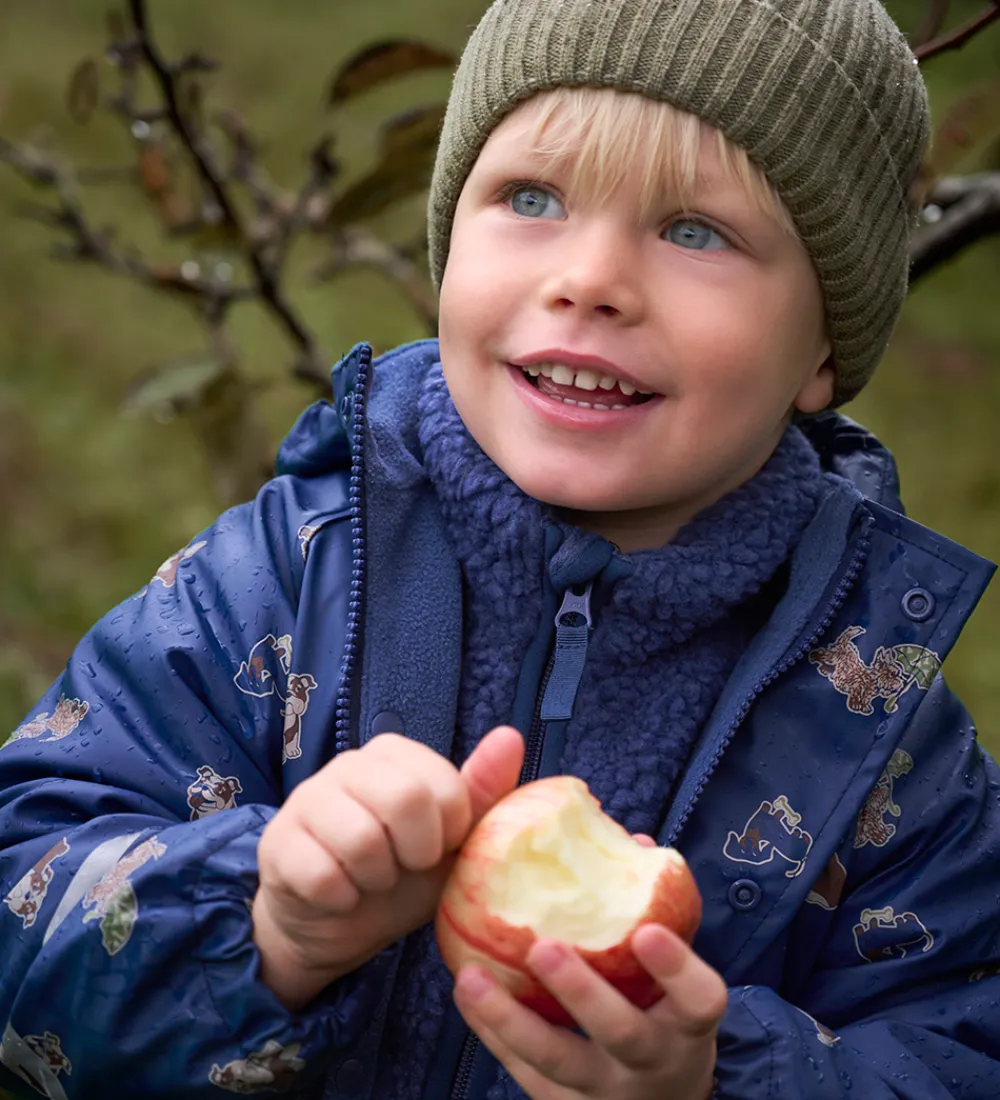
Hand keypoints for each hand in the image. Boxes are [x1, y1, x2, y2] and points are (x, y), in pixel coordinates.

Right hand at [254, 725, 523, 1008]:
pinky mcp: (276, 843)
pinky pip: (322, 875)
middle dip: (415, 852)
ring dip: (377, 879)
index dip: (449, 832)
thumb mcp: (451, 841)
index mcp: (393, 754)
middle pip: (405, 800)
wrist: (337, 925)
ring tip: (371, 880)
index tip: (437, 848)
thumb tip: (511, 736)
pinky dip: (342, 899)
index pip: (444, 785)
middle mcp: (347, 764)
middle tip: (405, 866)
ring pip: (362, 839)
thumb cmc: (402, 875)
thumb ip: (482, 791)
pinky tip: (338, 895)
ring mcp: (306, 799)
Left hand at [453, 914, 724, 1099]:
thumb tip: (630, 841)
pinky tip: (466, 993)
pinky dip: (492, 1031)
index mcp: (688, 1023)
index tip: (647, 930)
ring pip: (557, 1059)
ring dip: (511, 1018)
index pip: (699, 999)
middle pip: (620, 1031)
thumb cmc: (666, 1009)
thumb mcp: (679, 975)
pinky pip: (523, 1070)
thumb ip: (659, 909)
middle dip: (581, 992)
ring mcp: (604, 1088)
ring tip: (472, 978)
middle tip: (543, 947)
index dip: (676, 968)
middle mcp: (652, 1060)